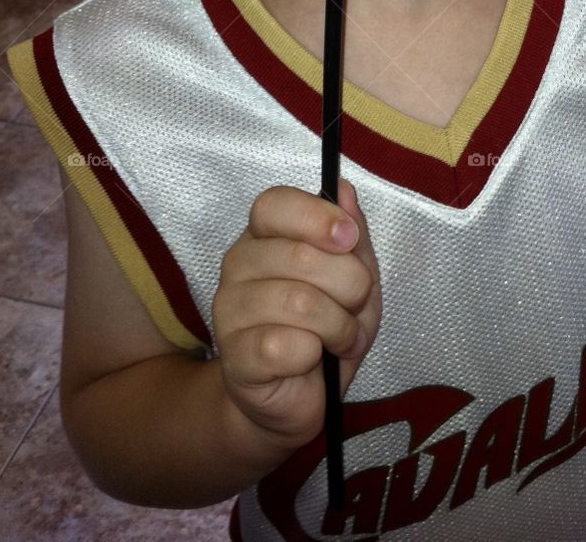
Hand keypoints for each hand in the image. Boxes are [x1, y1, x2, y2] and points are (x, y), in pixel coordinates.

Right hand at [212, 178, 380, 447]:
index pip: (274, 204)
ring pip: (299, 301)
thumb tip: (343, 189)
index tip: (349, 238)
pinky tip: (312, 360)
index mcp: (265, 235)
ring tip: (341, 338)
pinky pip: (286, 345)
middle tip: (355, 306)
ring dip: (338, 325)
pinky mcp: (235, 355)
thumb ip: (352, 235)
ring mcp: (230, 309)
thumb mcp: (355, 276)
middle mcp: (239, 264)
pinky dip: (315, 354)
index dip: (316, 216)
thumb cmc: (326, 328)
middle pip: (300, 255)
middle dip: (349, 284)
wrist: (298, 395)